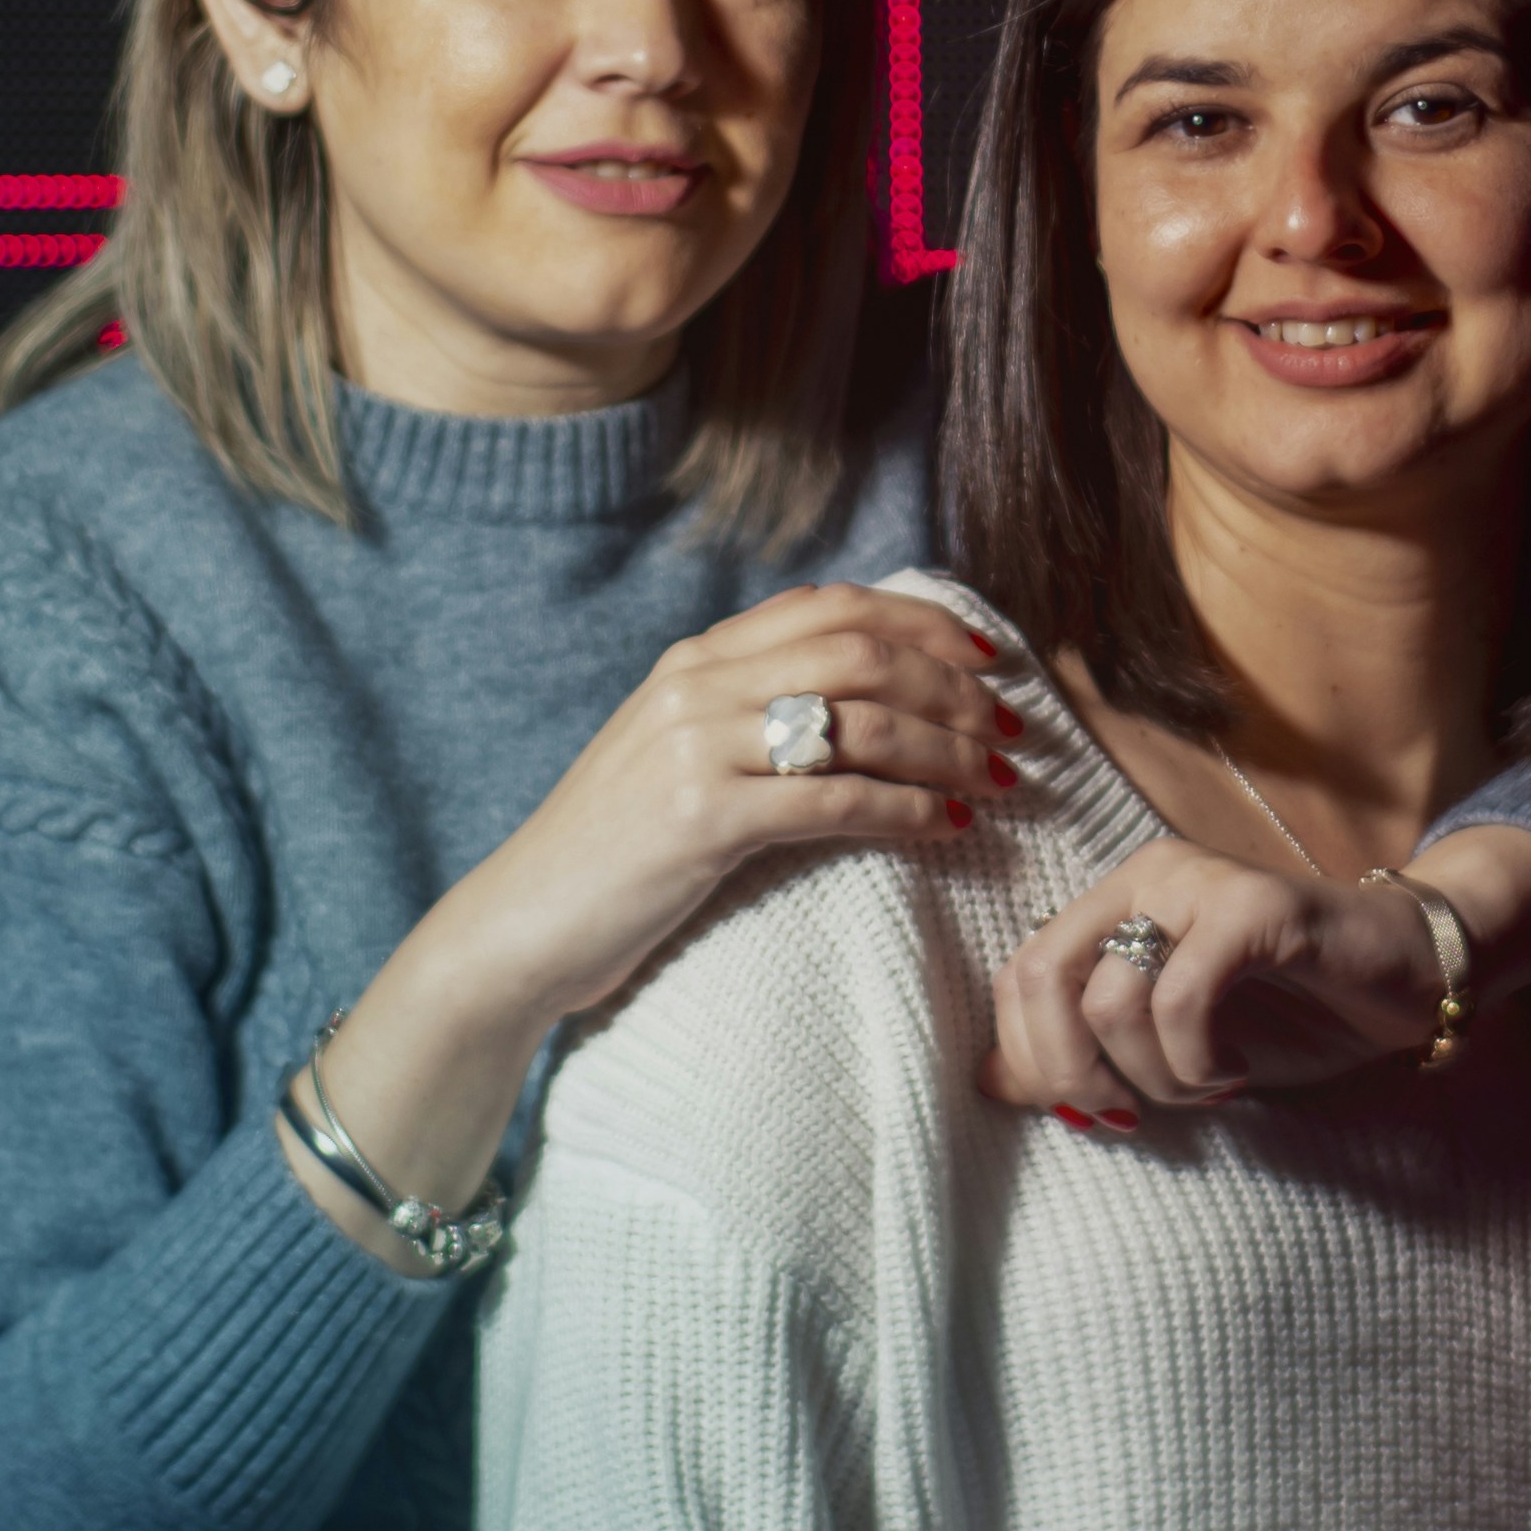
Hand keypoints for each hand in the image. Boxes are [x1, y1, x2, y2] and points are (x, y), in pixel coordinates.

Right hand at [282, 584, 1009, 1260]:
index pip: (832, 605)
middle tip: (1010, 726)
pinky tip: (946, 826)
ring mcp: (695, 747)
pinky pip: (832, 797)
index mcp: (694, 658)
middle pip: (860, 650)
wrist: (521, 925)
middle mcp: (696, 685)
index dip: (922, 622)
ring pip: (860, 718)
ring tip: (996, 779)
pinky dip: (906, 807)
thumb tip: (854, 695)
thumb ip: (745, 709)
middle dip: (952, 684)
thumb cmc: (612, 852)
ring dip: (947, 746)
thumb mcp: (673, 754)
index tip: (986, 654)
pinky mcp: (701, 818)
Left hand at [981, 815, 1530, 1121]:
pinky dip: (1196, 1061)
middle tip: (1131, 1115)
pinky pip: (1181, 997)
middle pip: (1041, 978)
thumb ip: (1087, 1054)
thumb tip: (987, 1085)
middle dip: (1069, 1072)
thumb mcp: (1173, 1049)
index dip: (1031, 1059)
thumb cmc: (1293, 1014)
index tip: (1088, 1113)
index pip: (1019, 974)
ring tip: (1208, 1085)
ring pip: (1110, 1000)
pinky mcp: (1256, 907)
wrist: (1413, 981)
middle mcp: (1148, 875)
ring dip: (1154, 1077)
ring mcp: (1201, 882)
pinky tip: (1234, 1072)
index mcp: (1118, 898)